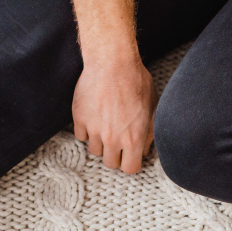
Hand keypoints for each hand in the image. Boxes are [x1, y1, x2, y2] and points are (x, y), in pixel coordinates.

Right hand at [72, 58, 157, 173]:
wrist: (112, 61)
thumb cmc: (137, 82)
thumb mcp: (153, 108)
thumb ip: (149, 133)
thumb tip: (144, 150)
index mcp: (133, 139)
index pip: (129, 169)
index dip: (130, 162)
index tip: (129, 155)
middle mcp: (112, 138)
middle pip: (110, 163)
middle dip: (115, 154)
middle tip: (117, 140)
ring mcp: (94, 129)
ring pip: (94, 150)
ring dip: (100, 142)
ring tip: (106, 125)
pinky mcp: (79, 118)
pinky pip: (81, 135)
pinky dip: (86, 130)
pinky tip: (94, 117)